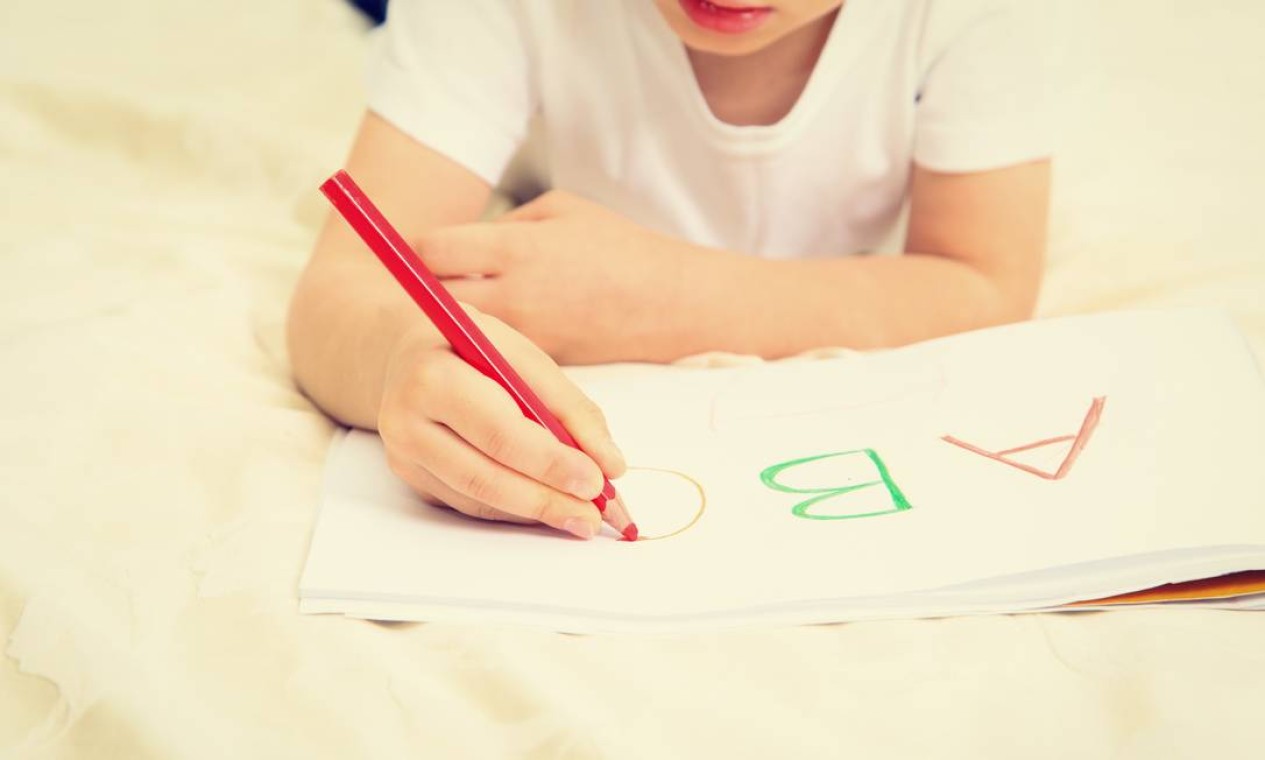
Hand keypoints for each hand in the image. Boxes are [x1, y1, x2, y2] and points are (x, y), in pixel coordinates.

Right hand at [377, 311, 626, 538]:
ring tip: (581, 517)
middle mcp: (406, 420)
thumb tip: (610, 464)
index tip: (597, 480)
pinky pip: (470, 504)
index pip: (499, 432)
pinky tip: (547, 508)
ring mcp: (404, 456)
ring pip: (478, 499)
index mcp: (434, 376)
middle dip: (548, 499)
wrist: (410, 353)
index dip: (551, 462)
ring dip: (536, 513)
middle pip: (485, 476)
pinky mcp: (412, 479)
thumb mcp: (523, 356)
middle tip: (595, 514)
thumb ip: (569, 407)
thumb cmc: (474, 349)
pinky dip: (515, 510)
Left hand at [417, 191, 687, 362]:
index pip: (431, 251)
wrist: (671, 305)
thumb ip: (506, 225)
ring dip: (454, 322)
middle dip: (426, 290)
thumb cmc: (618, 247)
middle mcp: (513, 297)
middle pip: (432, 300)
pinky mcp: (539, 363)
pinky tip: (499, 334)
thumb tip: (466, 243)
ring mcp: (525, 336)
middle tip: (431, 284)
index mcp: (515, 250)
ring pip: (460, 333)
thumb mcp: (561, 210)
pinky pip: (496, 353)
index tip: (420, 250)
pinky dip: (489, 344)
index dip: (417, 249)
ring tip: (461, 308)